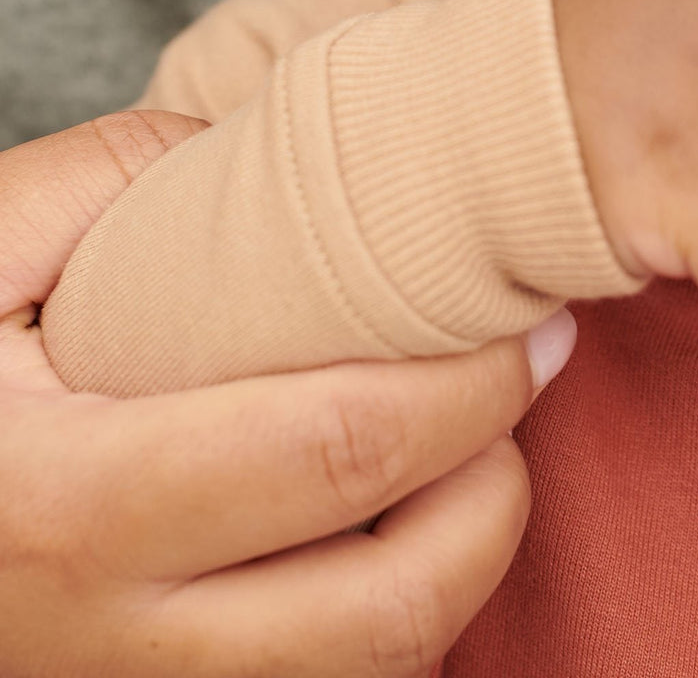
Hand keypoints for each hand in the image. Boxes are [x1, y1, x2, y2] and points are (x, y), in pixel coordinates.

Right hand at [0, 111, 574, 677]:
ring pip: (374, 672)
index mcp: (70, 503)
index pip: (340, 449)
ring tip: (473, 443)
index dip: (471, 384)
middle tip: (527, 376)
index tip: (531, 320)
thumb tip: (264, 167)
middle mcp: (113, 641)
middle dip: (500, 484)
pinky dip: (394, 616)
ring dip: (461, 559)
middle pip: (392, 603)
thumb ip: (120, 180)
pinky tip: (394, 518)